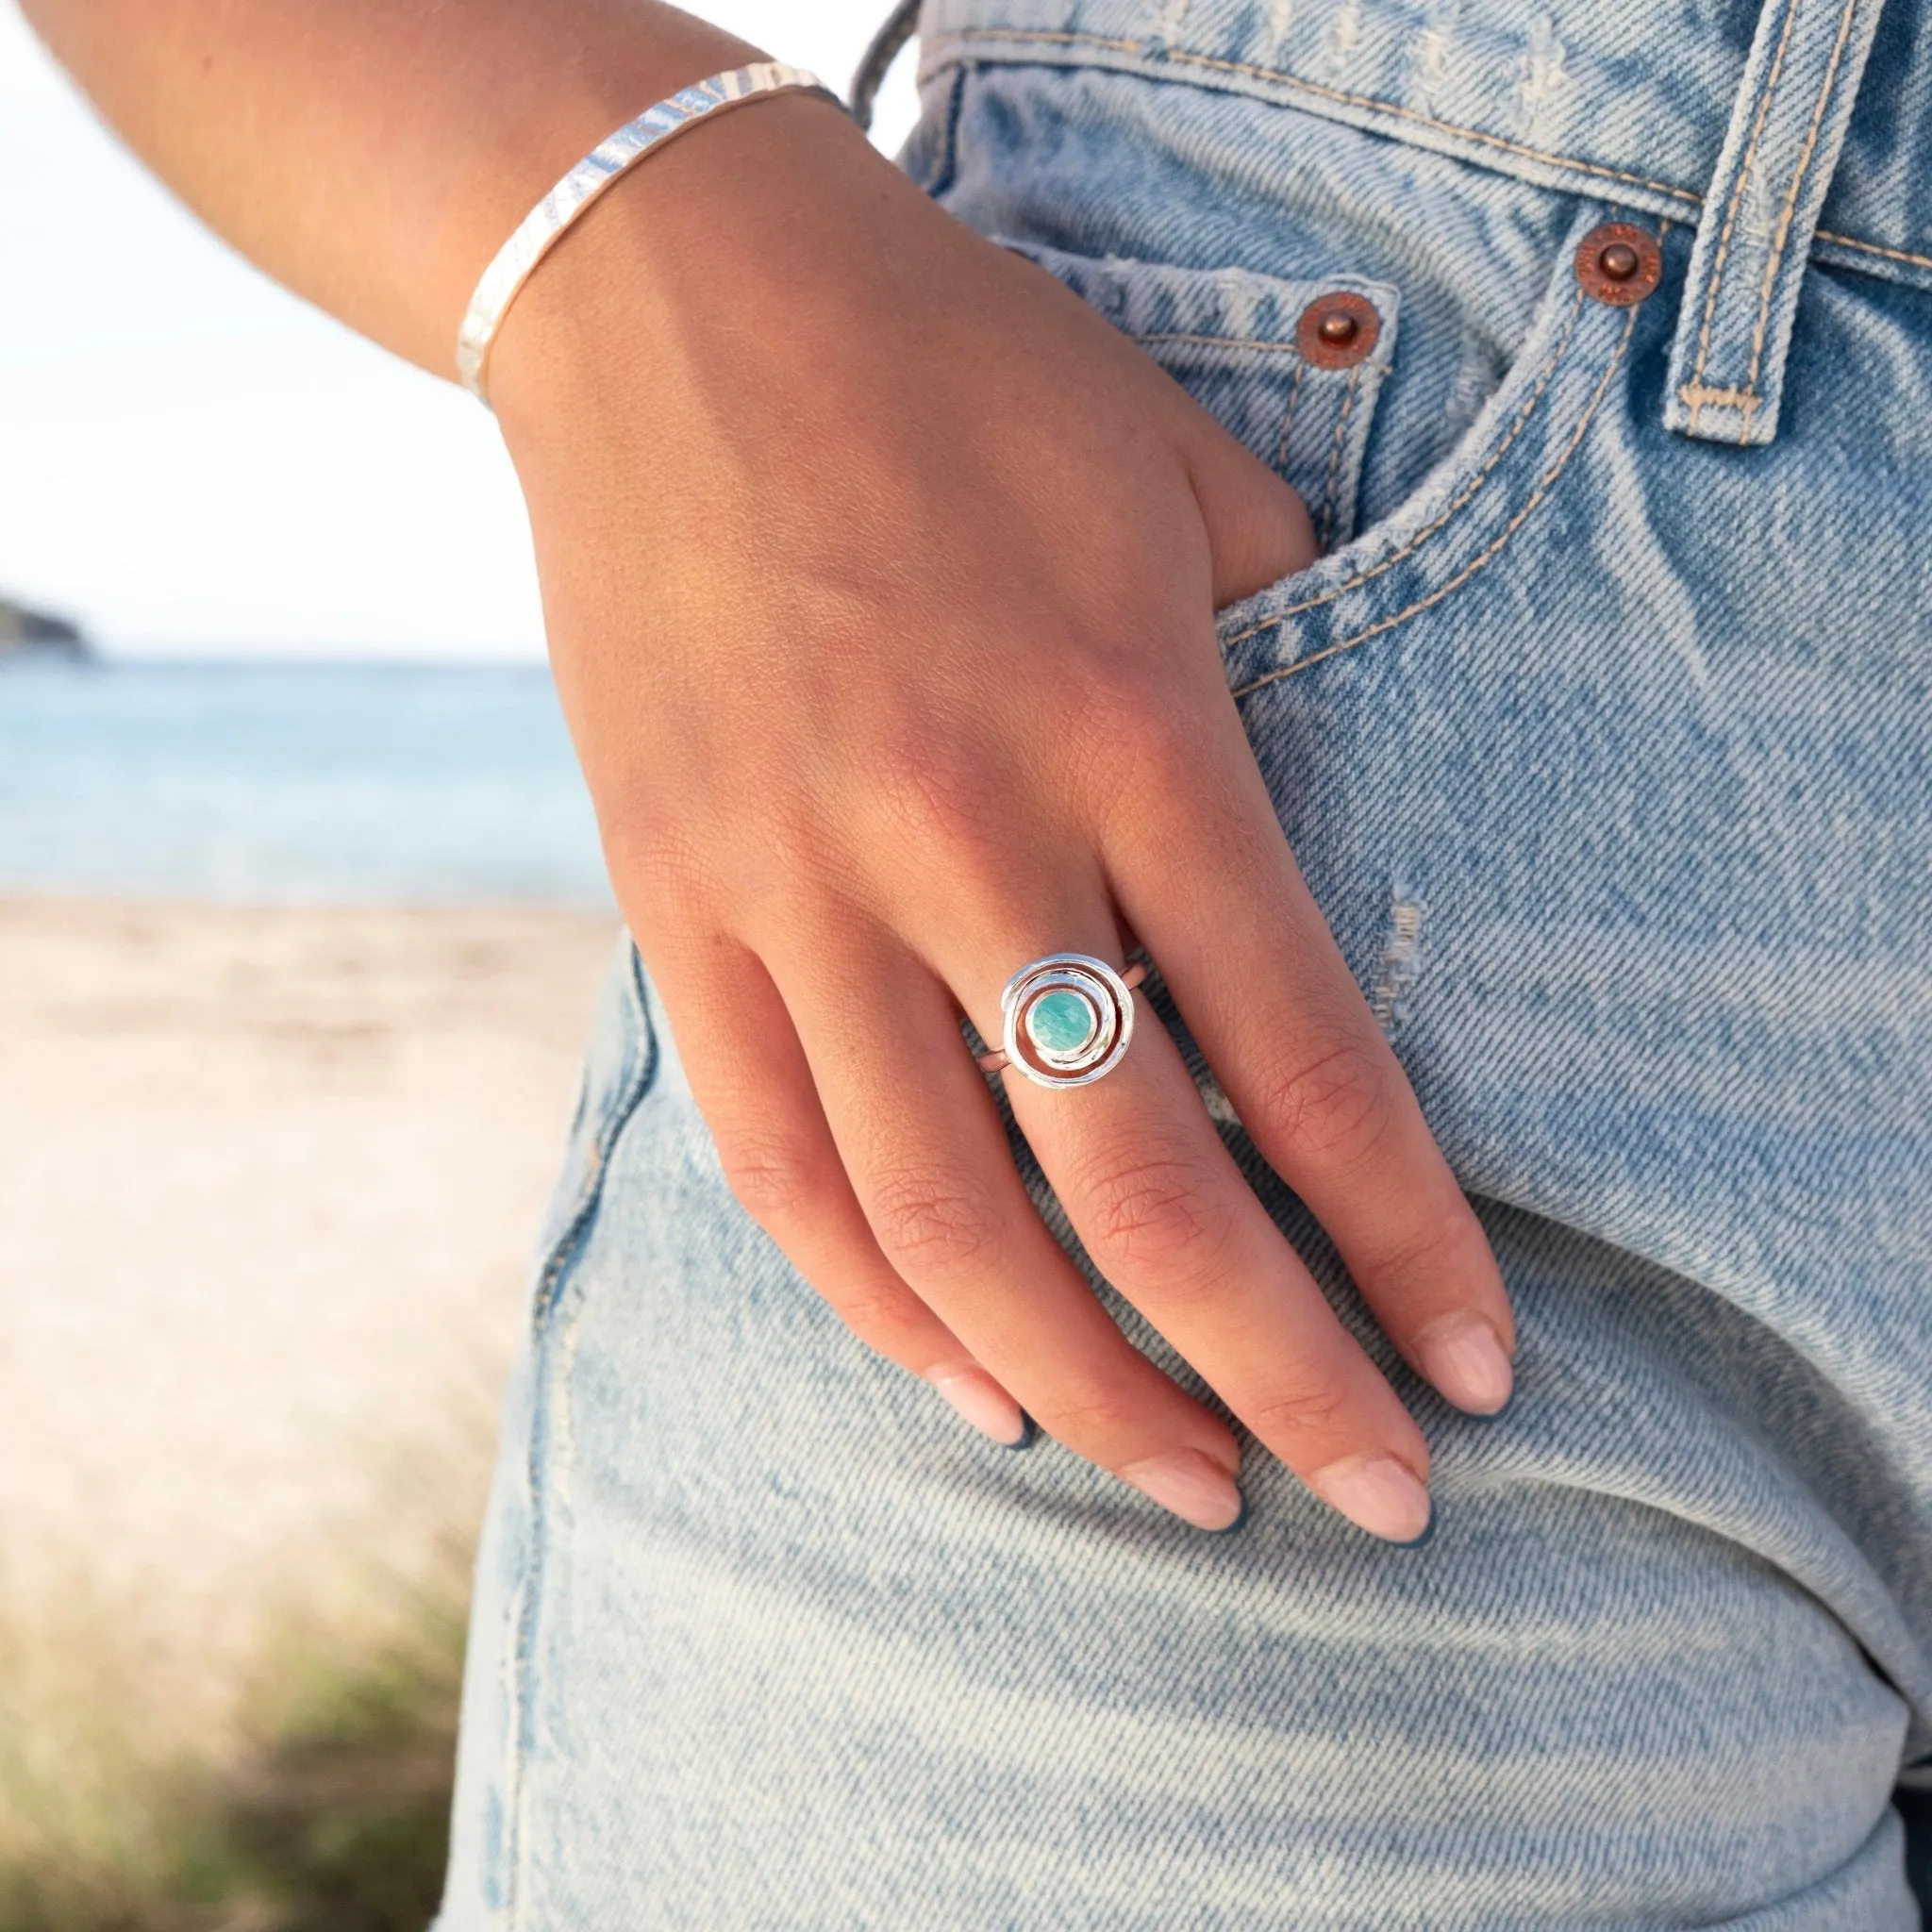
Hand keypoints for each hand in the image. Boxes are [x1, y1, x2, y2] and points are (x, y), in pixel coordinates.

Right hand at [491, 97, 1514, 1539]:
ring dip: (1079, 1385)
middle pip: (1131, 1183)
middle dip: (1274, 1369)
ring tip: (1186, 1484)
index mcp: (1130, 724)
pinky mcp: (674, 903)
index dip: (1401, 1238)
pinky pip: (775, 1156)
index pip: (1299, 1050)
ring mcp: (795, 883)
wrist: (668, 294)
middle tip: (1371, 1500)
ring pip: (940, 1217)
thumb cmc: (957, 371)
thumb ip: (1284, 657)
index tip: (1474, 1369)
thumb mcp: (1178, 477)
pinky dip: (875, 1301)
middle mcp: (962, 831)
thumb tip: (1327, 843)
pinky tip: (971, 1385)